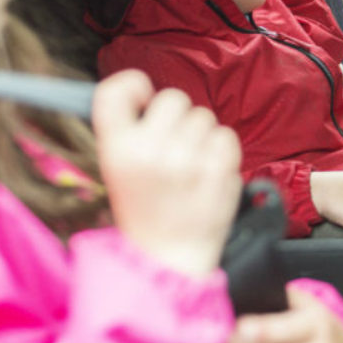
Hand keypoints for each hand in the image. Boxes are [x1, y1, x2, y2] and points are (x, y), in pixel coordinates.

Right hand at [92, 70, 242, 276]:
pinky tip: (208, 172)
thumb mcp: (116, 169)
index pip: (116, 90)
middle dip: (177, 117)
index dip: (133, 84)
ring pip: (204, 116)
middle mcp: (149, 150)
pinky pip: (226, 136)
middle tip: (172, 146)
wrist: (167, 258)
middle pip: (173, 97)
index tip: (144, 100)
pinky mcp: (218, 170)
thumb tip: (149, 92)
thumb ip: (128, 130)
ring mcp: (186, 160)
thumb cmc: (144, 209)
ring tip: (190, 165)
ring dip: (201, 135)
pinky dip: (222, 150)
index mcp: (116, 148)